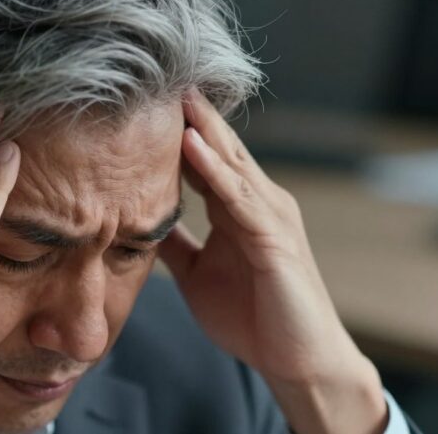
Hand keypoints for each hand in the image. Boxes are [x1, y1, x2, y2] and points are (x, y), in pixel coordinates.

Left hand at [158, 89, 386, 433]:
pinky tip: (190, 145)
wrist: (298, 360)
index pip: (207, 159)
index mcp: (240, 209)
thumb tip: (139, 221)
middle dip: (193, 114)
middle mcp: (259, 203)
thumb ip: (175, 244)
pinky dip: (214, 169)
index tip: (148, 102)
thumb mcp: (196, 273)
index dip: (180, 131)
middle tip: (163, 77)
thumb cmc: (253, 317)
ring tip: (175, 95)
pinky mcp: (274, 238)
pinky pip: (239, 196)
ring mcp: (270, 216)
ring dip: (202, 128)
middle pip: (221, 149)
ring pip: (231, 163)